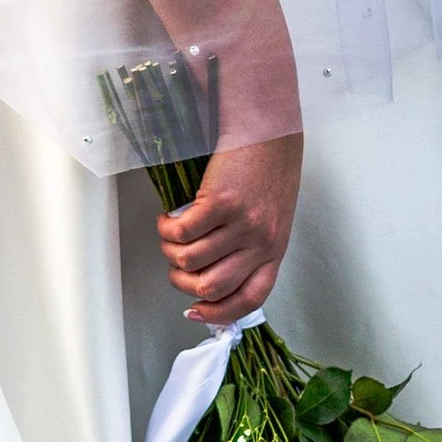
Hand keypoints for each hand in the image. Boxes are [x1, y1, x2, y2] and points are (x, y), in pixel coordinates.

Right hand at [160, 134, 301, 325]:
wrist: (267, 129)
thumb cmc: (267, 170)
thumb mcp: (269, 218)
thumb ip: (249, 248)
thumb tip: (210, 275)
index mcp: (274, 250)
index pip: (248, 298)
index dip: (218, 312)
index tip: (196, 310)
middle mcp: (261, 242)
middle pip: (212, 286)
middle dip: (183, 281)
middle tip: (174, 263)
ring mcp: (242, 224)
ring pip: (191, 260)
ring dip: (170, 251)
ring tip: (170, 234)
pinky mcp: (221, 202)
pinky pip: (182, 232)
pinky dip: (166, 229)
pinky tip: (168, 217)